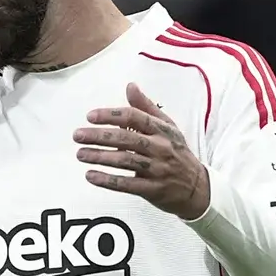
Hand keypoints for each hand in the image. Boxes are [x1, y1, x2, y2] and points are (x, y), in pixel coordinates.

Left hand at [73, 83, 209, 219]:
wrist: (198, 188)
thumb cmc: (177, 152)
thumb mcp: (168, 127)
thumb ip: (146, 107)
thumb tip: (130, 86)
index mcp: (162, 130)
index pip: (134, 117)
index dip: (111, 115)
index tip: (90, 116)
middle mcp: (160, 148)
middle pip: (126, 138)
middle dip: (99, 136)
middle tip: (78, 135)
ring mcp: (157, 169)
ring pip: (125, 161)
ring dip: (100, 157)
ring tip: (80, 154)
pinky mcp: (153, 189)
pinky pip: (127, 185)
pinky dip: (107, 181)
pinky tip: (91, 175)